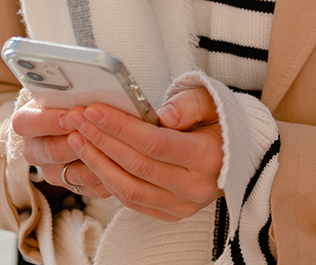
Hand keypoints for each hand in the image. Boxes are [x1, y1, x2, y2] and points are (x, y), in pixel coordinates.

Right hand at [10, 100, 107, 198]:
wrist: (76, 119)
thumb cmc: (72, 99)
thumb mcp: (67, 92)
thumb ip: (74, 95)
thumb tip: (91, 98)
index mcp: (26, 123)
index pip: (26, 123)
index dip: (49, 120)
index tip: (71, 115)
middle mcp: (34, 150)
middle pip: (51, 151)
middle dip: (78, 140)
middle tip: (96, 129)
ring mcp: (52, 171)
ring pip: (72, 173)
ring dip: (95, 159)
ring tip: (114, 146)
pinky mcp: (72, 186)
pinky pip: (90, 187)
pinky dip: (107, 175)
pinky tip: (122, 164)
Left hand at [68, 87, 223, 220]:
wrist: (239, 154)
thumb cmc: (221, 122)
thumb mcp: (213, 102)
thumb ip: (190, 104)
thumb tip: (165, 115)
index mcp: (209, 157)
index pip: (155, 143)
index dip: (120, 128)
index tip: (93, 110)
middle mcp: (197, 187)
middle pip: (137, 165)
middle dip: (100, 140)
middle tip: (76, 119)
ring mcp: (184, 205)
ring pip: (129, 188)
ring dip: (97, 163)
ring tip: (76, 138)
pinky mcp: (172, 214)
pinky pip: (132, 201)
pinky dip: (108, 181)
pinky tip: (93, 159)